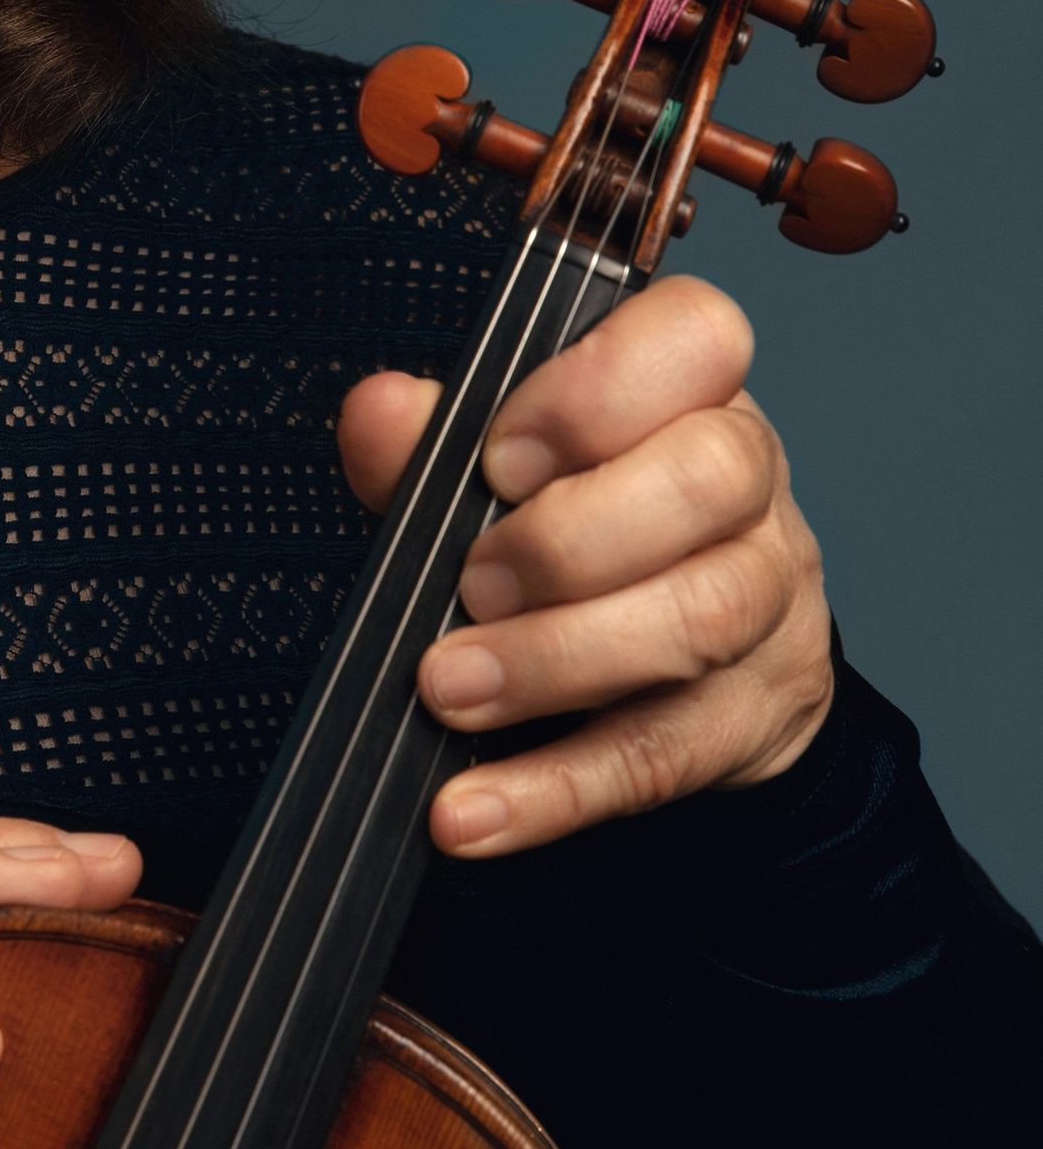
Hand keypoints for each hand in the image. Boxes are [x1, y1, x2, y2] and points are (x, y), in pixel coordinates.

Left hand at [337, 275, 835, 861]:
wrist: (688, 670)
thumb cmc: (579, 532)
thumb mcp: (501, 472)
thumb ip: (434, 438)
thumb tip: (379, 412)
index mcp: (690, 394)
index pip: (697, 338)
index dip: (599, 389)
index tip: (503, 456)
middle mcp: (749, 488)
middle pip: (710, 479)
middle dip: (569, 537)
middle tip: (472, 583)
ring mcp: (768, 606)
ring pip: (698, 619)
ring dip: (553, 661)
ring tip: (449, 690)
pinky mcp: (747, 724)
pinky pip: (660, 758)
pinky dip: (553, 790)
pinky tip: (471, 810)